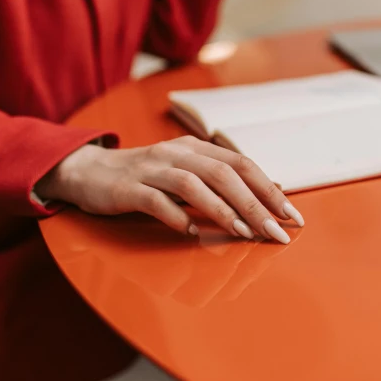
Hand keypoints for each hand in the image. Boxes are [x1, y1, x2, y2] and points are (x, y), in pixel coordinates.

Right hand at [36, 136, 304, 242]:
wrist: (88, 172)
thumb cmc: (145, 178)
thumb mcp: (186, 173)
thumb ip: (223, 181)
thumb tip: (272, 191)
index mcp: (194, 148)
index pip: (241, 163)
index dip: (269, 189)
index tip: (291, 217)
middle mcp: (176, 153)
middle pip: (223, 173)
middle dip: (254, 203)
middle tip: (275, 232)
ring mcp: (150, 169)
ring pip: (193, 184)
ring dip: (221, 209)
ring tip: (242, 232)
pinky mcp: (127, 188)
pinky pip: (155, 200)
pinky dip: (175, 215)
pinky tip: (189, 232)